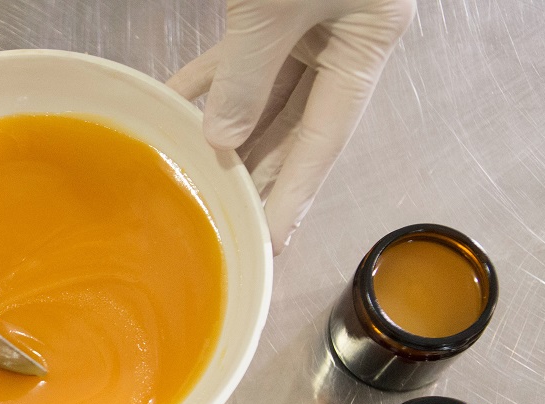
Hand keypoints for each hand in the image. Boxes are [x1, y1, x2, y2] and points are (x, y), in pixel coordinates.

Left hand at [169, 0, 415, 252]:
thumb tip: (222, 137)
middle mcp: (343, 35)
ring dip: (228, 131)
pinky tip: (176, 107)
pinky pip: (238, 52)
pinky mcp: (274, 2)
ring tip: (198, 176)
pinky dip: (207, 80)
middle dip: (258, 171)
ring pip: (263, 92)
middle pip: (295, 123)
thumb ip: (248, 72)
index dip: (296, 193)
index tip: (270, 240)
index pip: (326, 137)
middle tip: (227, 218)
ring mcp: (309, 18)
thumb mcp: (276, 7)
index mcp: (368, 39)